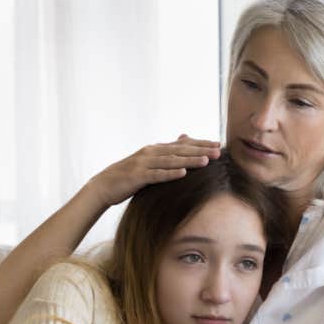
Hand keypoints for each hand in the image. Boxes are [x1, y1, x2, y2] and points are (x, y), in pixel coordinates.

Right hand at [86, 134, 220, 206]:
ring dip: (189, 160)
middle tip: (219, 151)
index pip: (182, 144)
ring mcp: (143, 164)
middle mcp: (151, 152)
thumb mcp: (149, 161)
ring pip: (171, 161)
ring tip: (206, 160)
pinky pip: (157, 175)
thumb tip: (184, 138)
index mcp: (155, 149)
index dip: (200, 143)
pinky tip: (183, 173)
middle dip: (200, 150)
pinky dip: (170, 174)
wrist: (104, 185)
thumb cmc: (130, 175)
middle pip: (180, 150)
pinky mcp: (137, 176)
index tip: (219, 143)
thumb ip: (166, 152)